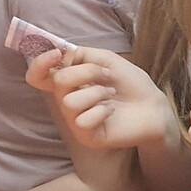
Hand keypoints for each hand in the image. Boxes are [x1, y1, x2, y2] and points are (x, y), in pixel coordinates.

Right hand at [28, 47, 180, 152]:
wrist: (153, 106)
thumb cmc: (130, 83)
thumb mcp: (105, 60)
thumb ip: (79, 55)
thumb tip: (60, 54)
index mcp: (68, 83)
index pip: (37, 76)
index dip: (40, 63)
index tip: (58, 54)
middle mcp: (66, 102)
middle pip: (57, 83)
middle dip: (85, 73)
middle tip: (106, 76)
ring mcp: (74, 121)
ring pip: (70, 101)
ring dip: (97, 93)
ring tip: (111, 95)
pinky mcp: (86, 136)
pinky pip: (83, 120)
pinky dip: (102, 111)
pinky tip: (112, 112)